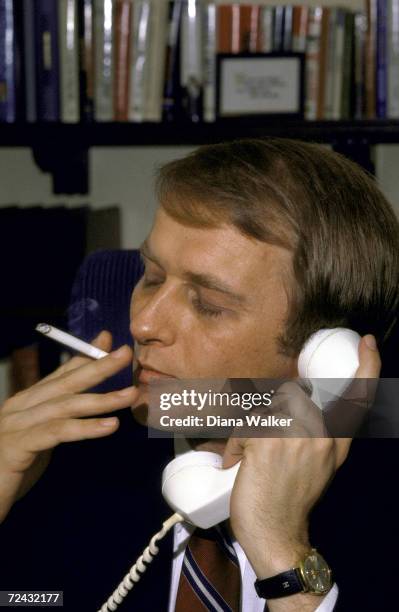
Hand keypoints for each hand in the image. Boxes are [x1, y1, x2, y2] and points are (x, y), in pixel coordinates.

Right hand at [0, 331, 136, 523]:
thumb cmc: (11, 469)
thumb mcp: (41, 439)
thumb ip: (59, 421)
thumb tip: (88, 408)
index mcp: (27, 402)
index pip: (60, 373)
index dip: (84, 356)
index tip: (108, 341)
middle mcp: (21, 406)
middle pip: (66, 382)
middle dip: (98, 366)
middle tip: (124, 354)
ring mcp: (16, 424)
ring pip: (65, 405)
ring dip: (101, 399)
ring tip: (130, 394)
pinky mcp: (17, 446)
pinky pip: (57, 431)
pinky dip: (85, 427)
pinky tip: (110, 425)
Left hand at [223, 335, 380, 578]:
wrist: (276, 534)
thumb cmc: (290, 500)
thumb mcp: (318, 466)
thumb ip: (313, 434)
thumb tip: (292, 402)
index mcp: (337, 443)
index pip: (358, 399)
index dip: (367, 367)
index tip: (367, 342)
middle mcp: (322, 437)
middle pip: (293, 394)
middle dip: (271, 412)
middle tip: (264, 444)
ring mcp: (297, 437)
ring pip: (267, 407)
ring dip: (252, 430)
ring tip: (252, 458)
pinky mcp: (269, 440)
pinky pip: (246, 426)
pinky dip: (237, 445)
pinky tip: (240, 466)